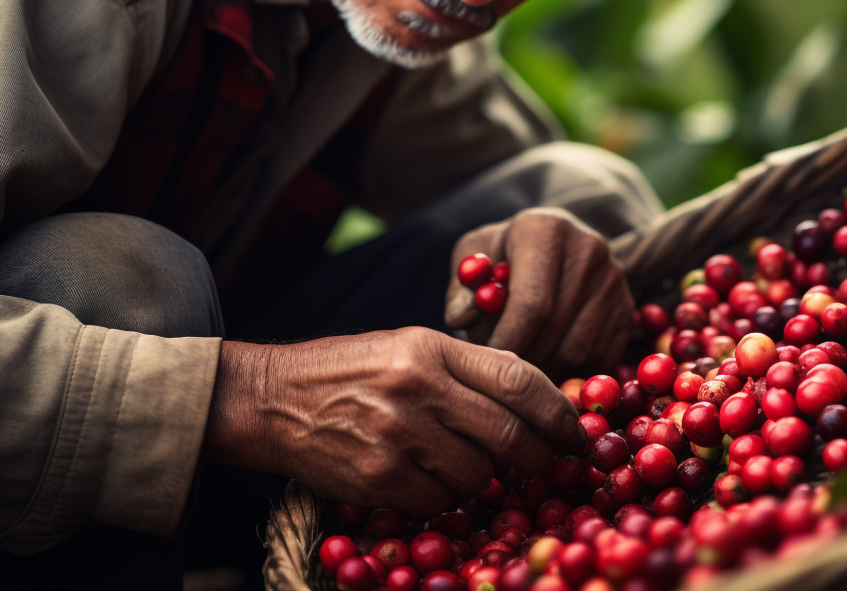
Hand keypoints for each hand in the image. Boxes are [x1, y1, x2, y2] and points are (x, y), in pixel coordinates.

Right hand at [201, 328, 581, 517]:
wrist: (270, 399)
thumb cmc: (348, 370)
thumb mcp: (409, 345)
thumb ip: (468, 367)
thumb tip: (537, 397)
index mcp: (431, 348)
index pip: (518, 378)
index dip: (559, 411)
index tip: (576, 432)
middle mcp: (418, 387)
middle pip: (508, 434)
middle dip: (537, 457)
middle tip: (544, 464)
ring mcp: (398, 435)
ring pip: (477, 475)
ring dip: (480, 478)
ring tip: (457, 462)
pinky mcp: (379, 478)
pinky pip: (438, 502)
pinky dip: (440, 498)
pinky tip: (421, 479)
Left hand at [445, 208, 634, 379]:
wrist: (550, 247)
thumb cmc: (502, 256)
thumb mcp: (473, 259)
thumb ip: (461, 289)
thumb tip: (462, 318)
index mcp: (545, 229)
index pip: (532, 303)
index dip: (506, 342)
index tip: (486, 363)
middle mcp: (588, 249)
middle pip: (555, 329)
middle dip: (523, 361)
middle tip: (500, 374)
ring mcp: (614, 280)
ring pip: (578, 350)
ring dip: (546, 371)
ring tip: (521, 368)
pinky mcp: (627, 308)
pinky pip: (599, 359)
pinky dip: (572, 373)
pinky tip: (547, 365)